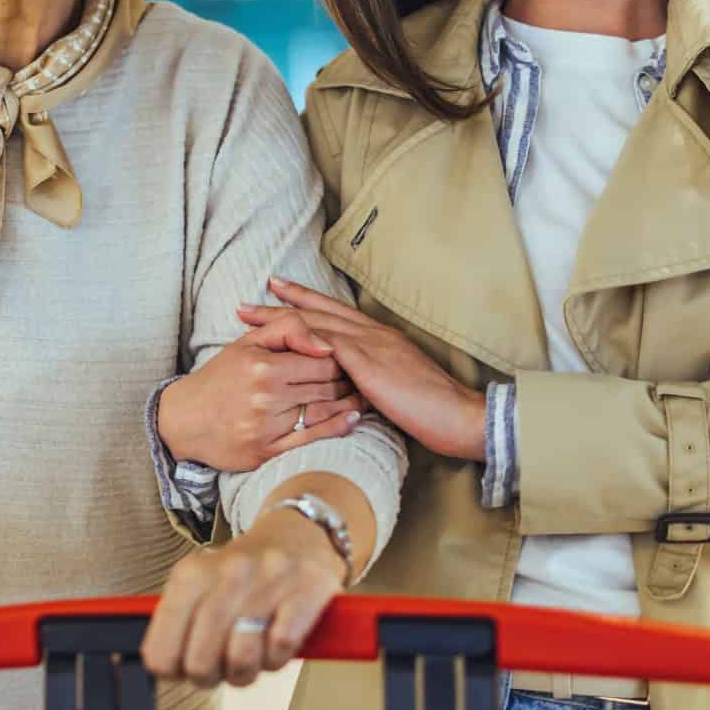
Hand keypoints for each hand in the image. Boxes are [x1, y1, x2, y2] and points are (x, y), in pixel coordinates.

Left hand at [141, 507, 346, 688]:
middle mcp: (227, 575)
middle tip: (219, 670)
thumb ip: (177, 624)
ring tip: (250, 659)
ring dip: (245, 672)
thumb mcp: (199, 586)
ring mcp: (268, 581)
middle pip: (200, 660)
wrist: (298, 534)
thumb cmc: (244, 575)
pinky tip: (275, 645)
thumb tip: (164, 668)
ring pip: (241, 658)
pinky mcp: (306, 590)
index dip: (173, 671)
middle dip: (209, 677)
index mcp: (190, 576)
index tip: (182, 671)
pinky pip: (280, 646)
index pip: (161, 649)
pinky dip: (277, 657)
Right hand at [156, 311, 367, 472]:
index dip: (341, 357)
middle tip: (361, 377)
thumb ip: (287, 329)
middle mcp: (265, 396)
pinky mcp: (267, 452)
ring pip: (323, 411)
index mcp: (263, 365)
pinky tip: (352, 419)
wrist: (185, 420)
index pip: (322, 358)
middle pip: (326, 385)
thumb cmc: (219, 378)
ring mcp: (266, 426)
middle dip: (347, 380)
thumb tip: (326, 341)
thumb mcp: (246, 343)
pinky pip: (312, 439)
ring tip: (363, 395)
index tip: (348, 358)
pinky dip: (337, 428)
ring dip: (348, 403)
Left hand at [239, 277, 485, 461]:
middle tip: (251, 297)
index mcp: (382, 340)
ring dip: (279, 317)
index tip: (279, 293)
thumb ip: (372, 383)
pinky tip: (275, 335)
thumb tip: (347, 390)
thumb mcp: (396, 391)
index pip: (337, 315)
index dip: (307, 303)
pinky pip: (326, 343)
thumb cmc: (433, 412)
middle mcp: (375, 334)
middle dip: (283, 303)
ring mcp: (372, 345)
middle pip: (320, 312)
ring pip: (316, 322)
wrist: (460, 416)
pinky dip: (299, 336)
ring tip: (249, 313)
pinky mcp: (369, 362)